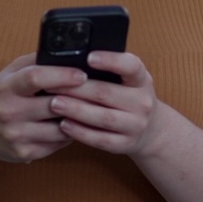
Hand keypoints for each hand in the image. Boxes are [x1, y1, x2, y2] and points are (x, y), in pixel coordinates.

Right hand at [0, 53, 86, 163]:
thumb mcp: (9, 73)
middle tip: (98, 92)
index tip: (82, 73)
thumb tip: (68, 53)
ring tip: (92, 109)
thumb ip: (35, 62)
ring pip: (60, 128)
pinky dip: (70, 134)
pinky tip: (76, 124)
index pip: (34, 78)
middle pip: (52, 105)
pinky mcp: (24, 153)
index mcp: (6, 88)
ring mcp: (16, 136)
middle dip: (78, 98)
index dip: (61, 75)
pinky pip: (57, 144)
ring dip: (78, 118)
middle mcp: (9, 112)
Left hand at [46, 51, 161, 155]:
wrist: (151, 130)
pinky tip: (64, 125)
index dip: (110, 60)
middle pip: (106, 93)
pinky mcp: (125, 144)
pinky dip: (80, 132)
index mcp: (142, 80)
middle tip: (51, 84)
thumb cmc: (129, 97)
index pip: (131, 66)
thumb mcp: (128, 79)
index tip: (89, 57)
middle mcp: (142, 102)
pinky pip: (100, 139)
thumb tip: (73, 62)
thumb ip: (109, 70)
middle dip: (76, 89)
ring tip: (54, 104)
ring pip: (102, 117)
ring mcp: (136, 125)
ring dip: (75, 110)